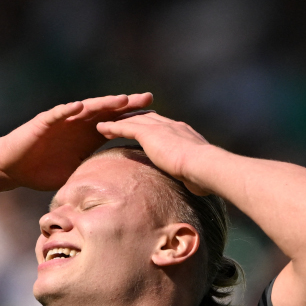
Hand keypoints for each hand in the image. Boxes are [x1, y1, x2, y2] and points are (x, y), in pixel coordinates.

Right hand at [0, 93, 153, 189]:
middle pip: (107, 111)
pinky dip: (68, 110)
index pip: (115, 124)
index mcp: (88, 135)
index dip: (134, 121)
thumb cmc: (42, 171)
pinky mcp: (44, 122)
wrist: (13, 166)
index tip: (157, 119)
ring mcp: (62, 120)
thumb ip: (94, 174)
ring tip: (120, 99)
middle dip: (127, 104)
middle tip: (148, 98)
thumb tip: (119, 192)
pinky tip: (80, 106)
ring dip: (103, 104)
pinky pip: (58, 114)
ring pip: (86, 109)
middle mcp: (78, 123)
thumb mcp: (75, 174)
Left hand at [96, 112, 213, 194]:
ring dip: (118, 121)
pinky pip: (126, 127)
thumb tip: (196, 187)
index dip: (153, 126)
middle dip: (133, 118)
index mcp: (184, 134)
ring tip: (104, 125)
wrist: (203, 165)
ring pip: (134, 120)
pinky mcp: (149, 133)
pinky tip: (101, 128)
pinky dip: (112, 126)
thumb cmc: (205, 174)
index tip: (145, 129)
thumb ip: (192, 174)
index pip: (165, 126)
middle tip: (121, 120)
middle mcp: (172, 126)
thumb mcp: (197, 172)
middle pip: (147, 118)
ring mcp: (160, 128)